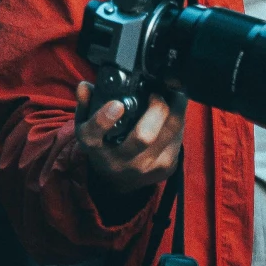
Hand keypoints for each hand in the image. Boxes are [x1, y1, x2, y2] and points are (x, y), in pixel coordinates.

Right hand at [75, 80, 185, 199]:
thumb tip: (85, 86)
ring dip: (175, 108)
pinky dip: (179, 120)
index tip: (116, 104)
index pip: (94, 136)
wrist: (119, 180)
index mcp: (96, 148)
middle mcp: (121, 162)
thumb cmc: (104, 144)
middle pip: (143, 136)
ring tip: (172, 94)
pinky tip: (175, 110)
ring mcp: (146, 168)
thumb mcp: (88, 125)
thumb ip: (86, 103)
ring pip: (169, 132)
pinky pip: (179, 138)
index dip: (104, 120)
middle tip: (156, 93)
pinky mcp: (166, 168)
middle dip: (156, 108)